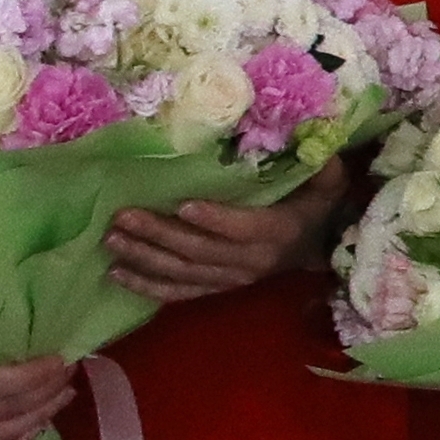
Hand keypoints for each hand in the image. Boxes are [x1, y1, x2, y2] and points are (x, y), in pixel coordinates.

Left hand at [103, 160, 352, 304]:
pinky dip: (147, 286)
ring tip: (112, 240)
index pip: (245, 229)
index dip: (215, 220)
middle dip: (160, 235)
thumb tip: (318, 147)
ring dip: (146, 258)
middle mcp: (252, 262)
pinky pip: (179, 292)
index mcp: (278, 233)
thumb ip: (322, 169)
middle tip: (124, 216)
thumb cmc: (315, 209)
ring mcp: (231, 279)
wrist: (317, 250)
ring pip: (183, 272)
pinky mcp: (216, 288)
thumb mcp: (327, 187)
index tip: (182, 205)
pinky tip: (117, 274)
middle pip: (201, 251)